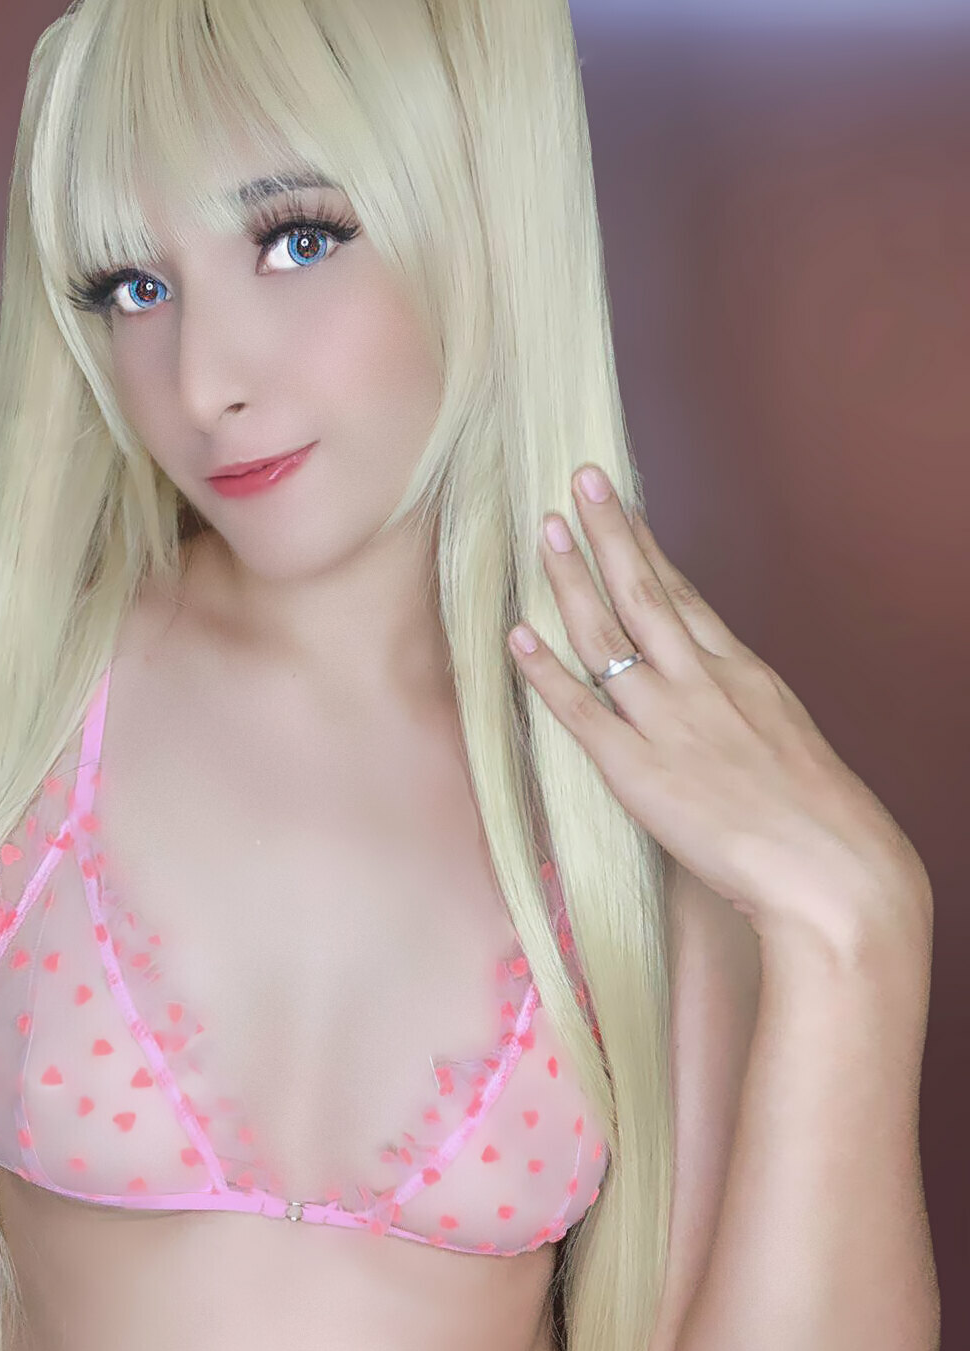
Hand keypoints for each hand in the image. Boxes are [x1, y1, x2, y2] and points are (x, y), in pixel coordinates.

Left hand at [506, 464, 929, 944]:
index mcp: (744, 674)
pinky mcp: (637, 770)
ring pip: (607, 635)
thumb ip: (748, 714)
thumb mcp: (791, 742)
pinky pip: (580, 711)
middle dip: (609, 532)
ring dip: (570, 579)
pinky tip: (517, 636)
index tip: (624, 508)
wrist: (832, 869)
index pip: (685, 596)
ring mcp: (667, 721)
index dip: (648, 548)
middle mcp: (702, 683)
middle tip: (580, 481)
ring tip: (544, 532)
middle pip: (645, 591)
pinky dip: (544, 672)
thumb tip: (723, 709)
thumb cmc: (822, 818)